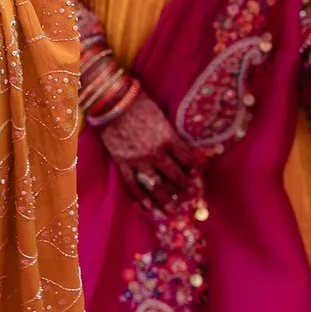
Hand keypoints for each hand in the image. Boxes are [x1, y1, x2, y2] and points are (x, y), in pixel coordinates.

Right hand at [99, 93, 200, 217]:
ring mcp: (138, 160)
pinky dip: (140, 197)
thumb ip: (169, 131)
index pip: (188, 158)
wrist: (111, 101)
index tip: (199, 174)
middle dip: (184, 187)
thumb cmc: (137, 101)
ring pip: (155, 185)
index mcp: (168, 138)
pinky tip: (146, 207)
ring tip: (172, 210)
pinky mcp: (122, 162)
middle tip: (190, 196)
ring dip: (165, 199)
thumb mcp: (160, 114)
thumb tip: (178, 142)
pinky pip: (132, 184)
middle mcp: (156, 153)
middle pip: (175, 175)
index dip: (195, 168)